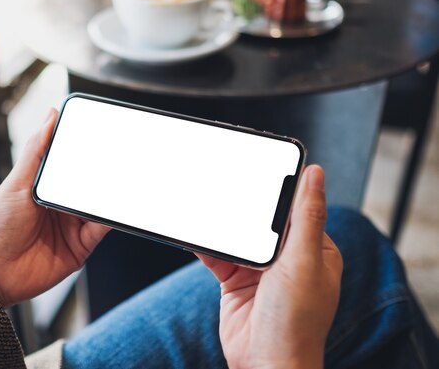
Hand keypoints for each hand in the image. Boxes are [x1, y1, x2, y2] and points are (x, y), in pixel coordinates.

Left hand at [0, 109, 109, 306]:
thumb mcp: (16, 183)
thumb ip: (36, 151)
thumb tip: (49, 117)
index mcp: (45, 187)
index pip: (72, 165)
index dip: (86, 153)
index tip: (102, 137)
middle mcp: (62, 205)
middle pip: (89, 185)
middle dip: (104, 173)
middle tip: (119, 158)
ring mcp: (73, 225)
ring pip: (99, 205)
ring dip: (110, 195)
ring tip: (123, 180)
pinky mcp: (82, 246)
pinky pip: (102, 228)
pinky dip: (111, 218)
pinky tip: (114, 208)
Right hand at [197, 165, 341, 368]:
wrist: (264, 364)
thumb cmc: (295, 322)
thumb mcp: (303, 261)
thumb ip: (306, 216)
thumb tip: (316, 174)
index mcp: (314, 250)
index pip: (297, 208)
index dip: (281, 188)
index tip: (263, 166)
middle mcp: (288, 258)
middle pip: (263, 219)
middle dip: (245, 205)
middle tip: (227, 184)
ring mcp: (260, 270)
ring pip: (238, 235)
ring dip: (224, 226)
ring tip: (208, 206)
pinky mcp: (235, 281)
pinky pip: (219, 255)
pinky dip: (208, 245)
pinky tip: (197, 234)